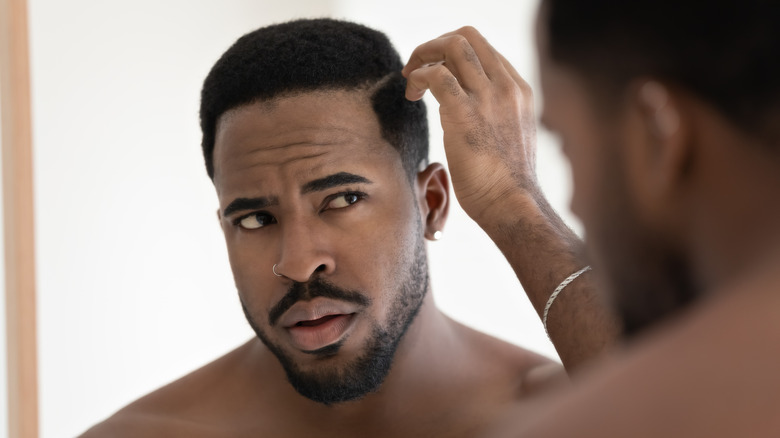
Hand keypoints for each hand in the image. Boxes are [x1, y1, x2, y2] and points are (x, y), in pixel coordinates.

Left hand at [402, 27, 539, 225]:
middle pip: (467, 36)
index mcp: (519, 90)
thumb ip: (495, 116)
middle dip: (435, 45)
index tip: (436, 73)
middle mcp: (506, 86)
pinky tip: (413, 95)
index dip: (453, 55)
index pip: (484, 50)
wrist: (512, 204)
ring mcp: (488, 97)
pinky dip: (419, 77)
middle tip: (417, 68)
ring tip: (411, 79)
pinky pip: (436, 75)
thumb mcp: (510, 136)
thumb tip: (470, 113)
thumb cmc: (507, 182)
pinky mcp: (465, 113)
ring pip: (452, 46)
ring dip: (423, 55)